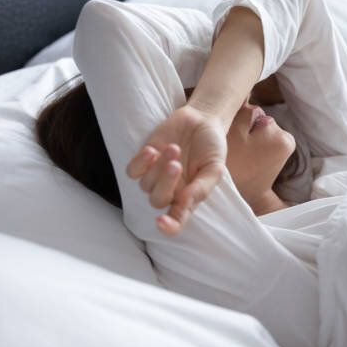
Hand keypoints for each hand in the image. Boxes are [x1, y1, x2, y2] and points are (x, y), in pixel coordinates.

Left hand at [126, 105, 226, 234]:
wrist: (202, 120)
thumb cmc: (210, 146)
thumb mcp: (214, 167)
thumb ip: (202, 187)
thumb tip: (185, 204)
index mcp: (189, 198)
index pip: (176, 220)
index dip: (169, 226)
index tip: (162, 222)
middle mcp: (171, 191)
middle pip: (157, 200)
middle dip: (165, 183)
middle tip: (176, 163)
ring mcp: (156, 176)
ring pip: (145, 185)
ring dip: (158, 167)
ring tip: (174, 148)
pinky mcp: (145, 160)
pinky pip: (132, 171)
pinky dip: (140, 163)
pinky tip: (153, 150)